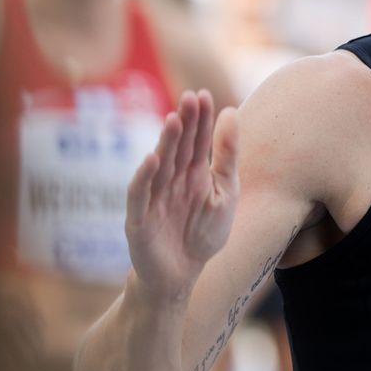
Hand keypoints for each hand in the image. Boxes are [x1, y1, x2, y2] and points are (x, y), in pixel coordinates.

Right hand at [125, 90, 237, 298]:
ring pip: (159, 165)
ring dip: (166, 143)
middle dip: (184, 123)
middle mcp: (171, 180)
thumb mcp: (225, 193)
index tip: (205, 95)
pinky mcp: (139, 219)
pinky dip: (144, 178)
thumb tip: (231, 111)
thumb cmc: (203, 234)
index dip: (200, 119)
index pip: (197, 140)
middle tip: (190, 98)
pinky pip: (140, 195)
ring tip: (174, 120)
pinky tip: (152, 159)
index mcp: (192, 173)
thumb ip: (227, 157)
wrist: (182, 275)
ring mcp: (153, 197)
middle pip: (178, 147)